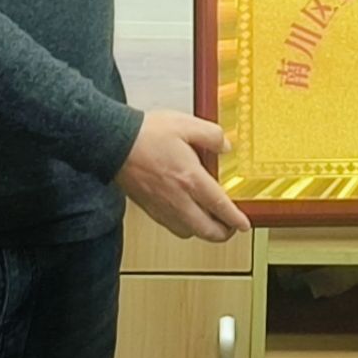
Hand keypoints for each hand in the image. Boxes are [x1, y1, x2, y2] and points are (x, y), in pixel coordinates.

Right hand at [116, 109, 248, 242]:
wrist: (114, 143)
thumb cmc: (146, 135)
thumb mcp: (186, 124)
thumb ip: (212, 135)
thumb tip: (225, 146)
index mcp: (191, 179)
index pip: (221, 207)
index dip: (236, 219)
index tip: (244, 224)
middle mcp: (178, 199)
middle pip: (206, 230)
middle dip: (223, 233)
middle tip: (230, 228)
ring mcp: (162, 207)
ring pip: (188, 233)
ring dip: (202, 232)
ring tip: (209, 222)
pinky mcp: (149, 208)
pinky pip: (171, 227)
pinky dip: (184, 227)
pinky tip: (185, 215)